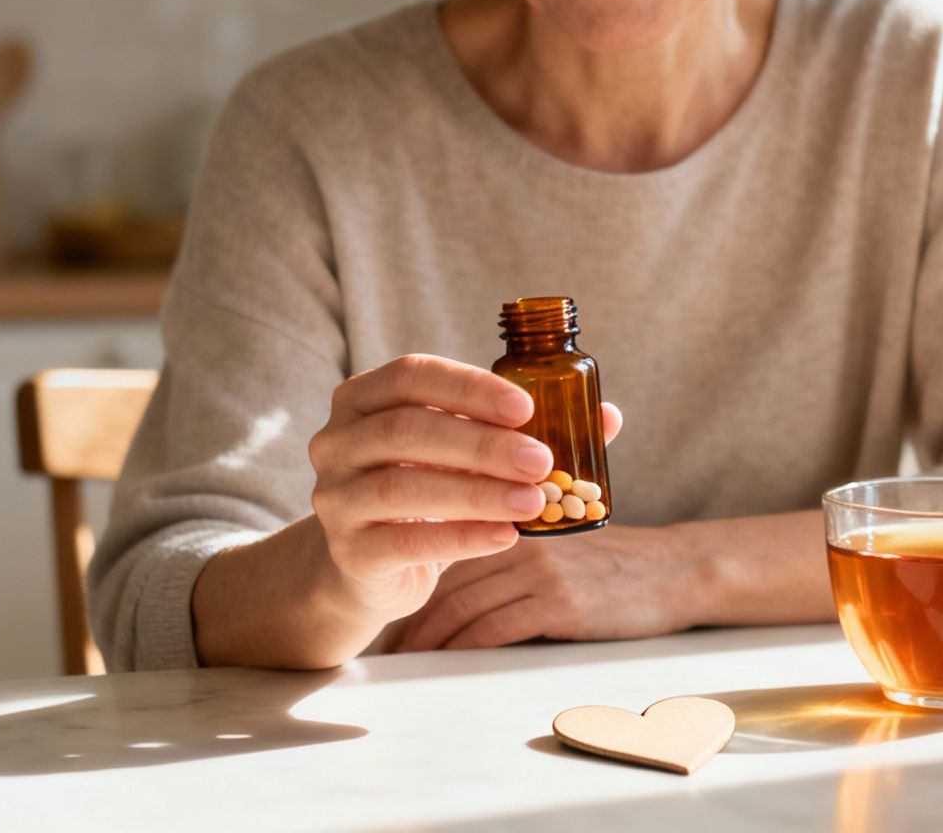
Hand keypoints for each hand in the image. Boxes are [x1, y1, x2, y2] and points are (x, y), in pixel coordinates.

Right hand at [305, 354, 623, 626]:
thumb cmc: (428, 492)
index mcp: (362, 398)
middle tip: (541, 460)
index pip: (411, 375)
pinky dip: (462, 537)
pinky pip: (406, 542)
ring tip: (534, 501)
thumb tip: (607, 416)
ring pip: (403, 486)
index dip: (470, 386)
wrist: (370, 568)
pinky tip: (506, 536)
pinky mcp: (348, 552)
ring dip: (477, 491)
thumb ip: (523, 431)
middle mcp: (335, 441)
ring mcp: (334, 497)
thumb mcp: (467, 454)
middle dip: (482, 443)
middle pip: (409, 429)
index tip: (527, 406)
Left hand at [393, 523, 693, 651]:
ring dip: (428, 637)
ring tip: (406, 659)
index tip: (392, 603)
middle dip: (411, 612)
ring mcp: (543, 571)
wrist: (679, 571)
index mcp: (521, 518)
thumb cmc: (620, 561)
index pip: (450, 541)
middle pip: (448, 577)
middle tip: (387, 643)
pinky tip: (446, 663)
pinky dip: (462, 648)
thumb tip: (465, 574)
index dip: (416, 576)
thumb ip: (517, 541)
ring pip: (462, 604)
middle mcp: (525, 539)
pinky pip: (494, 629)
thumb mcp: (566, 536)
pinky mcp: (561, 605)